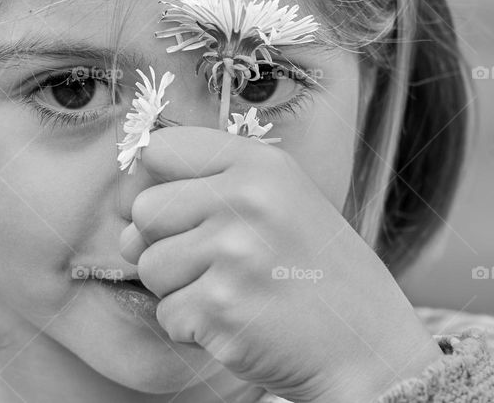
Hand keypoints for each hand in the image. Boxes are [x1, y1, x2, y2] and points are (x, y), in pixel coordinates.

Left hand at [118, 126, 445, 401]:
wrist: (366, 343)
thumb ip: (213, 182)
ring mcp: (234, 254)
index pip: (161, 150)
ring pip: (149, 266)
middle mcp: (246, 200)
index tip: (180, 208)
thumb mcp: (282, 198)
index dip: (158, 183)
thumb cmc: (314, 270)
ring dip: (179, 288)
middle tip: (213, 262)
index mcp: (260, 164)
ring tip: (233, 291)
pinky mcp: (222, 309)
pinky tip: (239, 321)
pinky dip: (193, 327)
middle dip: (164, 243)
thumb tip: (127, 205)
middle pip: (145, 212)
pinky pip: (167, 313)